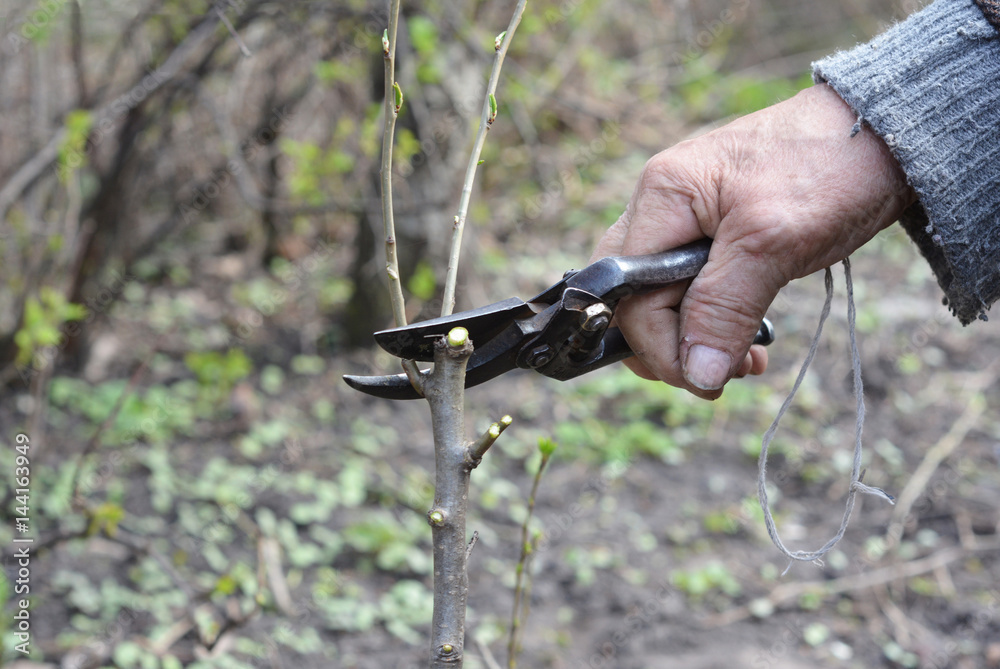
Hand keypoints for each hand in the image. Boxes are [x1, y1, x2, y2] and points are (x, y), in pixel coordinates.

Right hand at [592, 84, 914, 398]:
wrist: (881, 134)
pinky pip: (690, 290)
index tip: (707, 379)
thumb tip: (695, 373)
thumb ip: (724, 307)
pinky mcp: (712, 234)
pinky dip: (714, 323)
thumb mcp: (773, 243)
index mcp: (662, 197)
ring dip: (693, 340)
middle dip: (670, 347)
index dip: (661, 347)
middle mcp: (661, 208)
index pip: (629, 295)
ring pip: (658, 299)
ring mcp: (685, 220)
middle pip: (630, 298)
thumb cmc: (828, 169)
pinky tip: (750, 340)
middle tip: (719, 375)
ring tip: (744, 361)